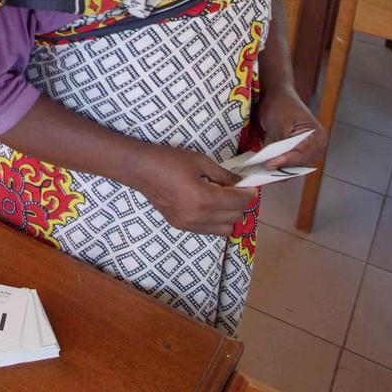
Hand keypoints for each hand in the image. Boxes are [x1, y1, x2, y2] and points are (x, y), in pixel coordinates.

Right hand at [132, 143, 253, 236]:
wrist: (140, 170)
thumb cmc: (169, 160)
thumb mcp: (199, 161)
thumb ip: (223, 175)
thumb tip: (241, 183)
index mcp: (202, 198)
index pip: (237, 202)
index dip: (249, 194)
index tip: (252, 187)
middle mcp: (197, 216)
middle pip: (234, 218)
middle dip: (240, 204)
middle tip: (237, 191)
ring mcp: (188, 224)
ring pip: (224, 230)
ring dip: (230, 216)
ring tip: (224, 200)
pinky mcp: (180, 226)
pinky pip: (208, 230)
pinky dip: (216, 221)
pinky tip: (210, 207)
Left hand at [257, 87, 327, 168]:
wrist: (277, 95)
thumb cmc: (280, 105)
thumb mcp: (278, 125)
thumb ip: (277, 145)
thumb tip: (270, 164)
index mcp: (317, 138)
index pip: (301, 155)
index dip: (284, 161)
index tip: (268, 164)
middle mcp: (315, 148)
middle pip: (297, 165)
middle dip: (279, 169)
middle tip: (260, 172)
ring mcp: (305, 152)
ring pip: (290, 168)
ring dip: (275, 171)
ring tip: (258, 172)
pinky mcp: (293, 153)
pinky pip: (285, 164)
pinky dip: (274, 166)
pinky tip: (260, 167)